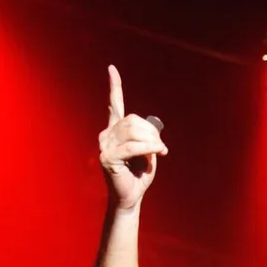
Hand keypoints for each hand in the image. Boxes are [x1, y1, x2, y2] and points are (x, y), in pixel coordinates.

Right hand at [98, 65, 167, 210]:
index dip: (114, 87)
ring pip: (132, 131)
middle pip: (132, 120)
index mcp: (115, 130)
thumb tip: (153, 133)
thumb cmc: (139, 177)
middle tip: (161, 146)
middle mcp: (107, 134)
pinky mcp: (108, 157)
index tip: (112, 68)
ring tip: (160, 151)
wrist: (130, 198)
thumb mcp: (148, 153)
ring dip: (151, 140)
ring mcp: (105, 145)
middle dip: (151, 131)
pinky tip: (158, 152)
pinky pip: (131, 147)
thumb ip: (148, 138)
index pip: (114, 105)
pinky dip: (147, 148)